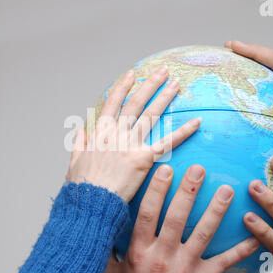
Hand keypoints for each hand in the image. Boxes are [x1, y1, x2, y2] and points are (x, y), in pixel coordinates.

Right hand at [66, 67, 200, 201]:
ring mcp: (131, 144)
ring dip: (165, 97)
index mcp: (100, 133)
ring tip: (177, 84)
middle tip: (163, 71)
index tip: (131, 74)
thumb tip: (80, 130)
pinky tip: (197, 122)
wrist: (92, 202)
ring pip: (151, 115)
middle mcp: (116, 133)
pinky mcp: (144, 159)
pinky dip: (183, 131)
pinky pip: (167, 142)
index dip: (122, 87)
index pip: (113, 103)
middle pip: (136, 103)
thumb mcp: (75, 162)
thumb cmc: (82, 186)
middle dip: (150, 84)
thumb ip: (79, 143)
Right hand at [103, 164, 259, 272]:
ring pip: (202, 235)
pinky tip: (254, 236)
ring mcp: (184, 268)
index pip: (148, 214)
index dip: (156, 190)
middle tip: (199, 170)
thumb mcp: (111, 270)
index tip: (165, 169)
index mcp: (140, 251)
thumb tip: (103, 222)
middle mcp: (162, 257)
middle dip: (188, 192)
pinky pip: (223, 263)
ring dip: (215, 211)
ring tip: (226, 190)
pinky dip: (240, 250)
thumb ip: (110, 246)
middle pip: (176, 219)